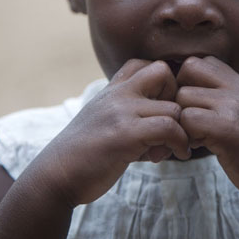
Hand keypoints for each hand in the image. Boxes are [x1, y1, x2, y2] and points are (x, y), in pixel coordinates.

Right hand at [33, 60, 189, 206]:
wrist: (56, 175)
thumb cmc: (85, 154)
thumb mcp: (106, 122)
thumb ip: (133, 115)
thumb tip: (170, 129)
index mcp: (112, 89)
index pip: (144, 63)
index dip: (164, 82)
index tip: (164, 109)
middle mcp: (117, 94)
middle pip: (162, 70)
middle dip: (177, 95)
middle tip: (174, 122)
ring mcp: (121, 111)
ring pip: (173, 107)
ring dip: (182, 131)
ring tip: (172, 149)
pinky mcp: (126, 134)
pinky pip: (168, 128)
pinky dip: (180, 143)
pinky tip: (177, 156)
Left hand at [177, 56, 238, 202]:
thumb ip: (227, 96)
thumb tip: (195, 89)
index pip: (201, 61)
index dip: (188, 80)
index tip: (194, 105)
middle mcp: (237, 89)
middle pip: (188, 69)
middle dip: (179, 93)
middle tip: (188, 118)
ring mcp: (232, 107)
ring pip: (183, 96)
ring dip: (182, 119)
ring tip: (195, 136)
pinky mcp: (226, 129)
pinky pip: (188, 119)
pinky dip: (186, 136)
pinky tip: (197, 147)